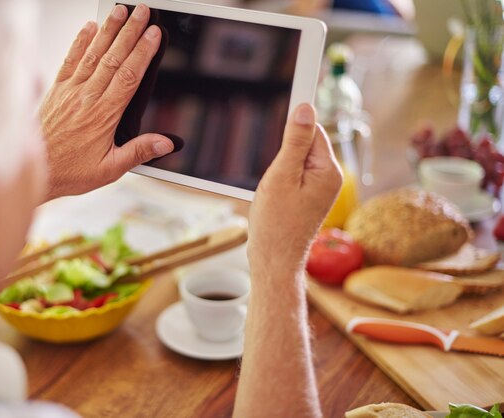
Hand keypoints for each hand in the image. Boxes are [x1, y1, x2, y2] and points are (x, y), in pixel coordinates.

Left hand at [40, 4, 173, 200]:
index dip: (142, 52)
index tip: (154, 33)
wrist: (34, 171)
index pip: (128, 76)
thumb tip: (166, 143)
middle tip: (142, 11)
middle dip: (130, 31)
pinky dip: (80, 42)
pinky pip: (70, 60)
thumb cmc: (70, 171)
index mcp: (103, 116)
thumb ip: (139, 152)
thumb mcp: (110, 169)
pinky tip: (89, 27)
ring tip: (121, 11)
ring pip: (93, 54)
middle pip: (113, 58)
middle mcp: (86, 98)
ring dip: (109, 30)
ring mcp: (70, 91)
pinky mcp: (56, 91)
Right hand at [247, 103, 341, 274]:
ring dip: (279, 169)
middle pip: (305, 144)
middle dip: (283, 153)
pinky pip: (294, 175)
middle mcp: (330, 178)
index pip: (314, 130)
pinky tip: (273, 198)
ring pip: (296, 160)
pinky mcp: (309, 198)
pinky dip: (280, 180)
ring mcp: (320, 190)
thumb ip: (294, 142)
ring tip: (272, 193)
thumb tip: (306, 109)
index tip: (295, 90)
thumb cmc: (276, 224)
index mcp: (329, 171)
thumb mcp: (281, 177)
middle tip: (273, 177)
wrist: (273, 260)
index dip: (298, 120)